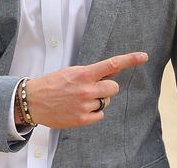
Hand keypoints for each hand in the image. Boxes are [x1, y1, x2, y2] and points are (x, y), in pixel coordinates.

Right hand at [21, 52, 147, 128]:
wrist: (33, 101)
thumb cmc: (54, 84)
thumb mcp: (73, 71)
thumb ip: (94, 71)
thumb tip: (115, 68)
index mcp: (84, 74)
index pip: (112, 64)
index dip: (130, 59)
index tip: (143, 56)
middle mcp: (86, 89)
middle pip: (114, 87)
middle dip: (107, 87)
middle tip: (93, 88)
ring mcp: (84, 105)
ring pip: (106, 101)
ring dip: (99, 100)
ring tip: (81, 98)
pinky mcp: (82, 119)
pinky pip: (100, 114)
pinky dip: (94, 112)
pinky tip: (80, 108)